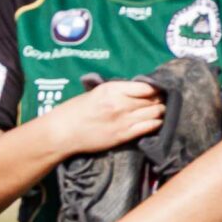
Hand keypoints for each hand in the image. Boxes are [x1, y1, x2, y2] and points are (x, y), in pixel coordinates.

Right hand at [41, 77, 162, 155]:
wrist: (61, 133)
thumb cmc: (74, 111)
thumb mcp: (95, 93)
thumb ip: (117, 91)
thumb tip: (138, 91)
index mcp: (112, 89)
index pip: (147, 86)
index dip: (155, 89)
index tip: (155, 91)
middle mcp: (120, 103)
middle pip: (154, 100)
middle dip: (159, 100)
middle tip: (158, 102)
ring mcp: (123, 120)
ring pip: (156, 112)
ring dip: (160, 111)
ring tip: (157, 112)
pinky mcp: (123, 135)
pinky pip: (150, 126)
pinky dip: (156, 123)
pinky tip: (154, 122)